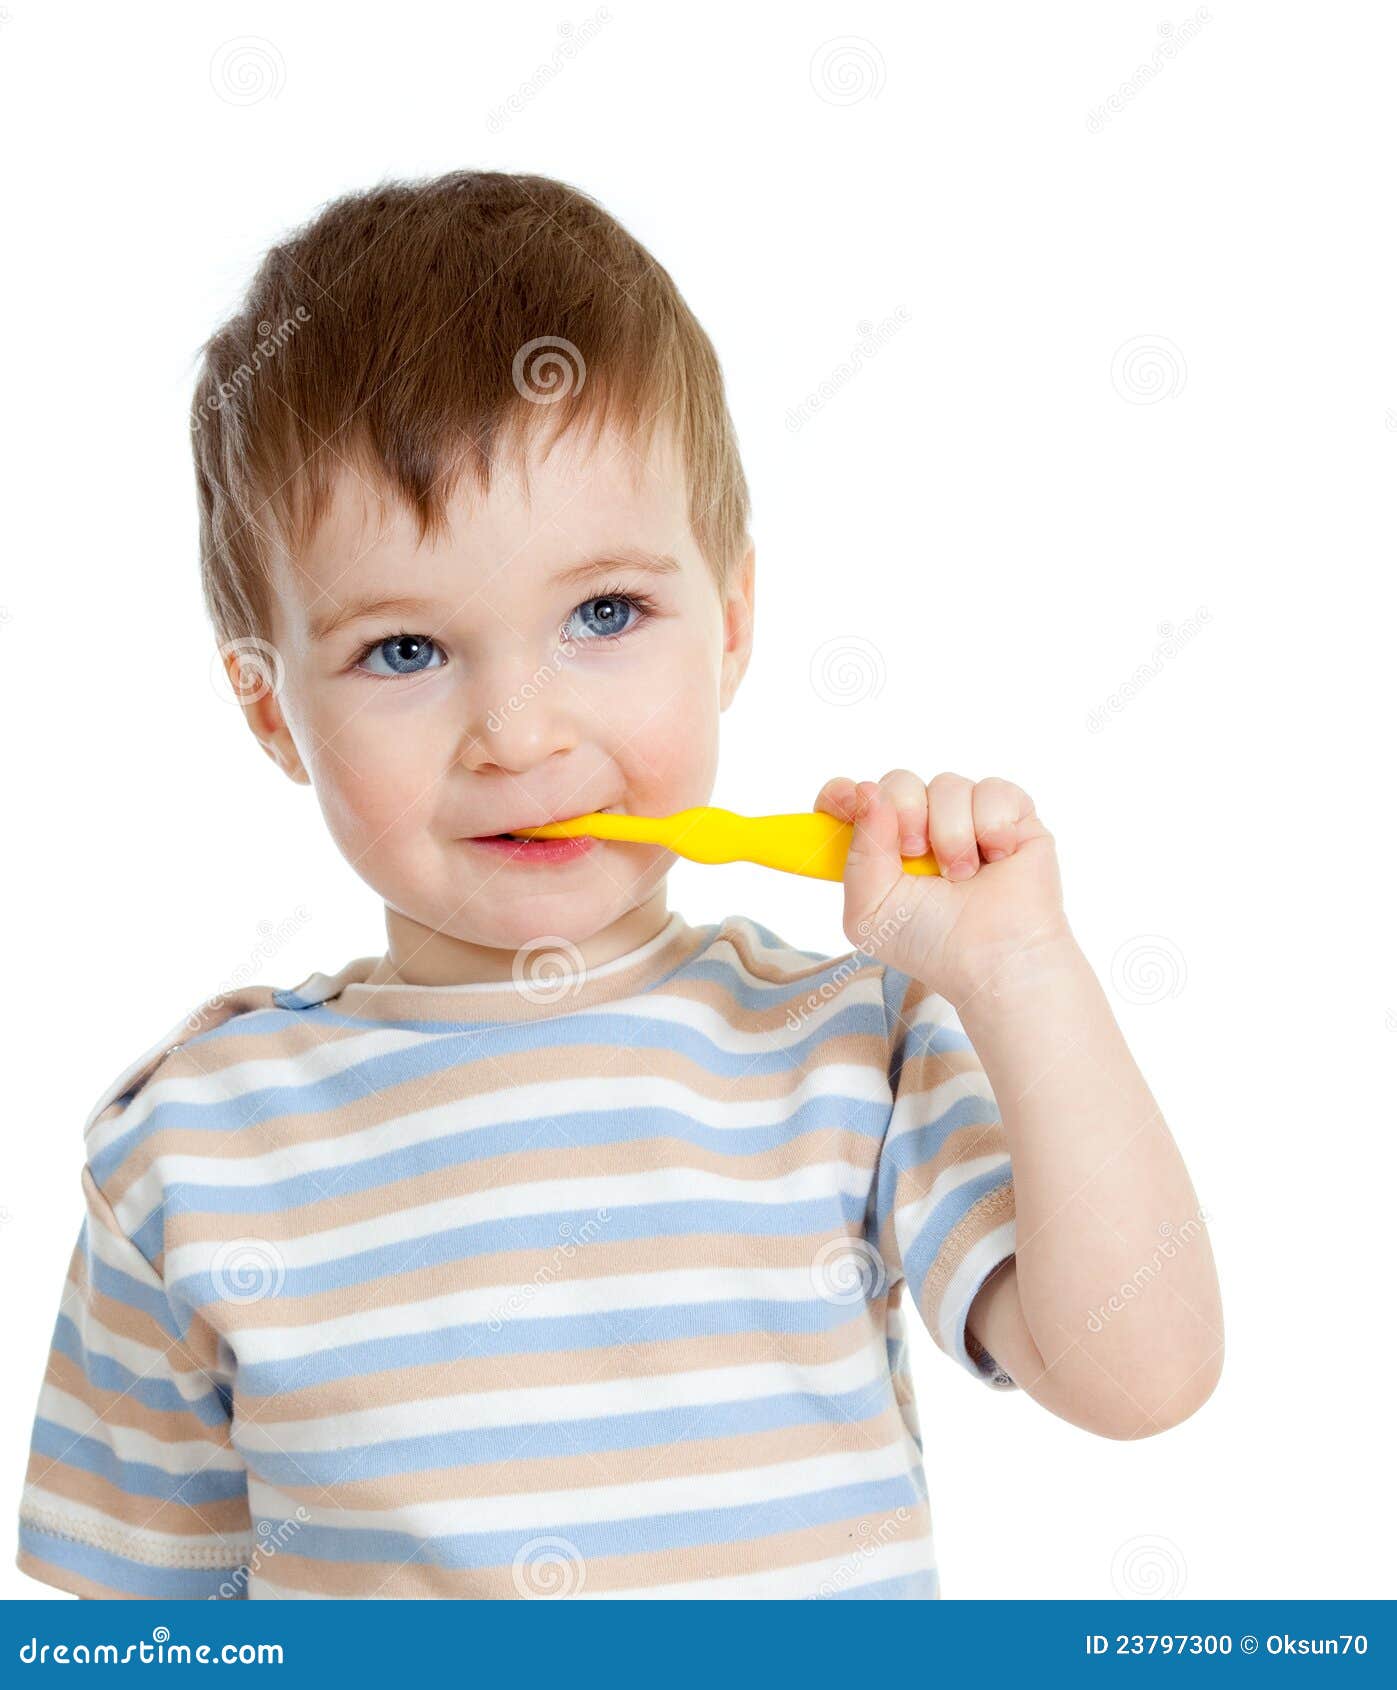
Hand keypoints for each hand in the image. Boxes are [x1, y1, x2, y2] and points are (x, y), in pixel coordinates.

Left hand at [814, 769, 1072, 1006]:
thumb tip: (868, 792)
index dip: (844, 794)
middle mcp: (922, 826)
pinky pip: (991, 790)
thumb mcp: (869, 912)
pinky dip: (992, 826)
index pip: (852, 799)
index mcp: (882, 847)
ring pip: (947, 784)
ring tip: (961, 875)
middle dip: (904, 813)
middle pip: (898, 781)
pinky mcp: (1010, 814)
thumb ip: (857, 855)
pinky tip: (997, 859)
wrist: (995, 960)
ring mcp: (966, 817)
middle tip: (917, 854)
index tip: (848, 801)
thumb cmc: (933, 944)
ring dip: (951, 834)